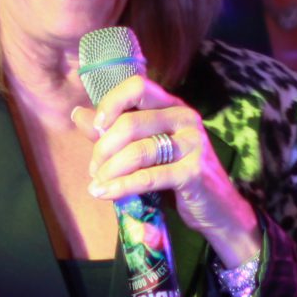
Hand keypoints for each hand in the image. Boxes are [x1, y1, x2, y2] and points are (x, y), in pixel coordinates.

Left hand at [70, 73, 261, 266]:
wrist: (218, 209)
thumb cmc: (177, 176)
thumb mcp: (146, 149)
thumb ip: (114, 132)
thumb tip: (77, 114)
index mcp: (173, 106)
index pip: (138, 86)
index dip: (111, 103)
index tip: (96, 126)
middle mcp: (185, 119)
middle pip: (131, 122)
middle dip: (103, 148)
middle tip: (94, 168)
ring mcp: (192, 144)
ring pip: (138, 151)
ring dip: (110, 170)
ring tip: (97, 185)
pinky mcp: (193, 172)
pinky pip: (148, 177)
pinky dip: (122, 186)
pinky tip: (106, 193)